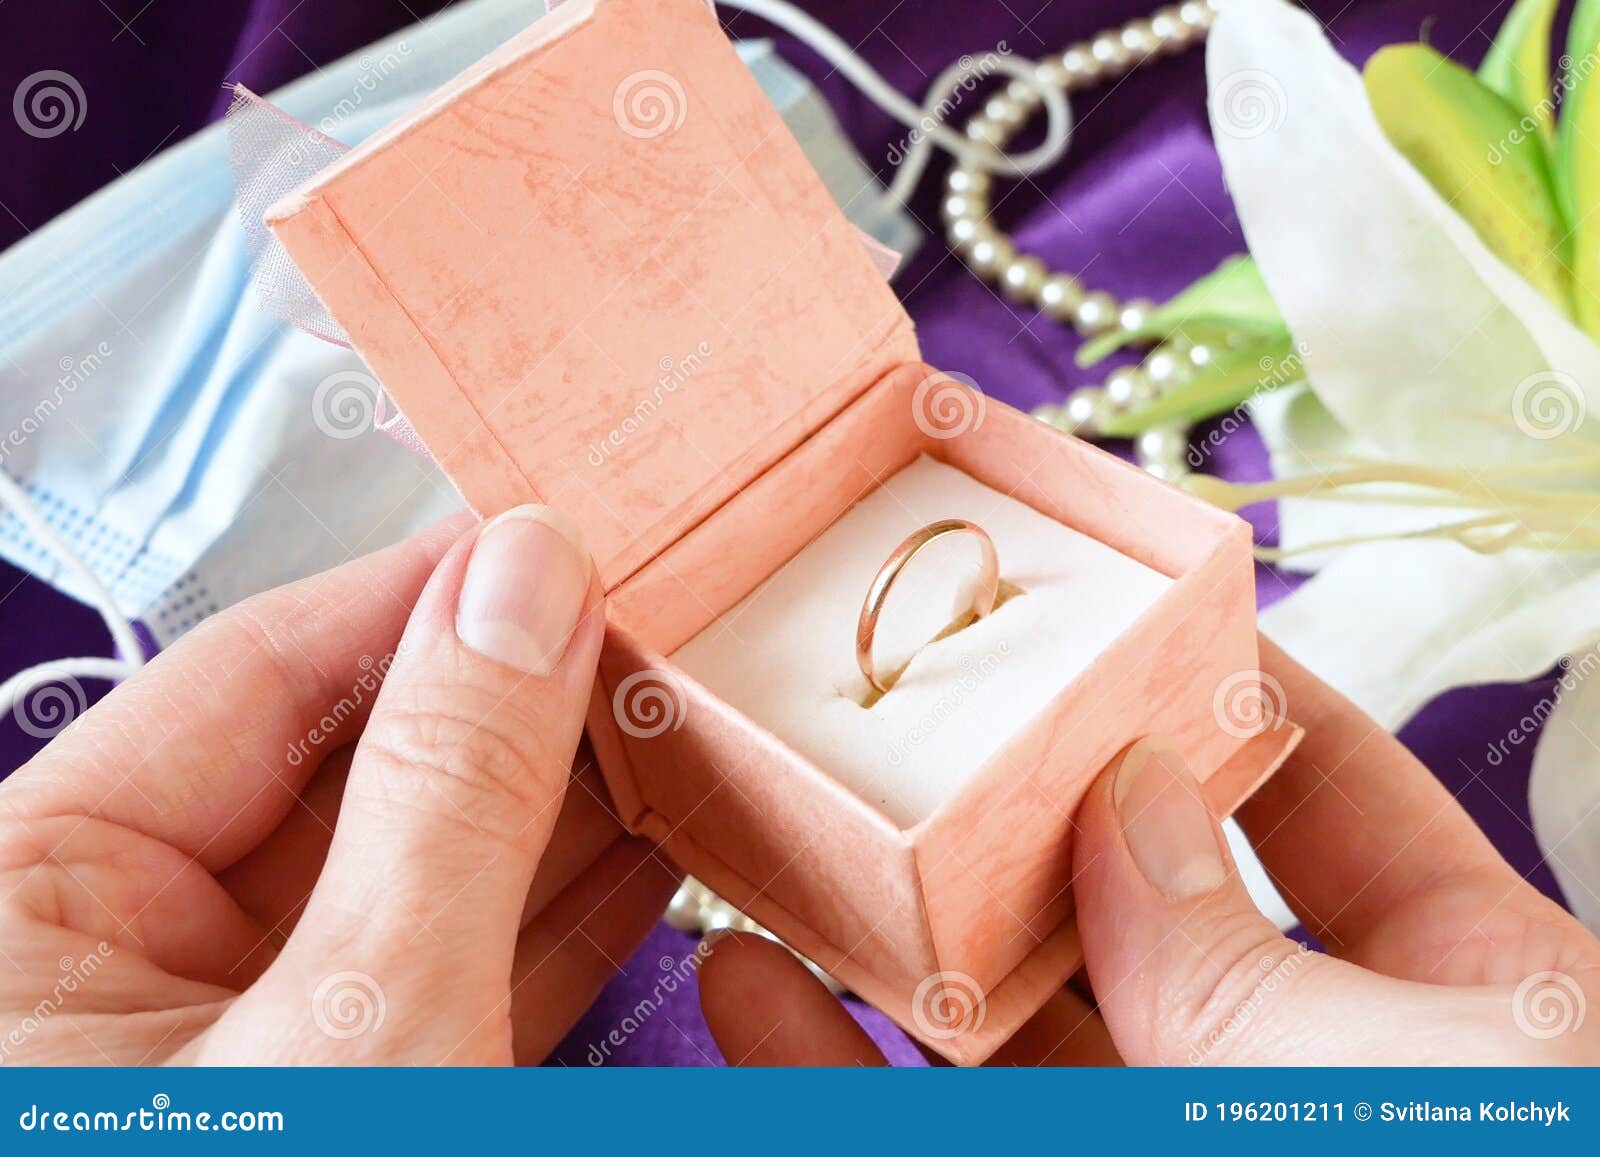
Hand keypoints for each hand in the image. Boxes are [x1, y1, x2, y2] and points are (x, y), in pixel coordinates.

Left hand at [0, 507, 676, 1064]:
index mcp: (24, 914)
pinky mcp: (330, 1097)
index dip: (415, 602)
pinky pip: (435, 980)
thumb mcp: (364, 1020)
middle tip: (632, 645)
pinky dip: (543, 927)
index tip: (550, 550)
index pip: (243, 681)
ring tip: (661, 733)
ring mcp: (226, 1050)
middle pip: (334, 774)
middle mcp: (108, 969)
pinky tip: (643, 857)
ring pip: (401, 879)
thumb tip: (527, 578)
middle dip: (501, 711)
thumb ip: (447, 793)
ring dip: (546, 813)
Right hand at [697, 639, 1599, 1065]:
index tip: (1098, 607)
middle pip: (1138, 895)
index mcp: (1465, 1014)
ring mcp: (1163, 1144)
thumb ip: (1247, 963)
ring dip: (899, 927)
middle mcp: (1296, 1077)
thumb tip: (1135, 805)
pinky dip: (834, 1063)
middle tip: (905, 695)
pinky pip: (932, 1126)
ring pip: (1015, 1021)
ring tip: (789, 821)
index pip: (1327, 800)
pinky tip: (747, 989)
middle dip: (1020, 796)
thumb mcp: (1400, 1092)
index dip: (1221, 694)